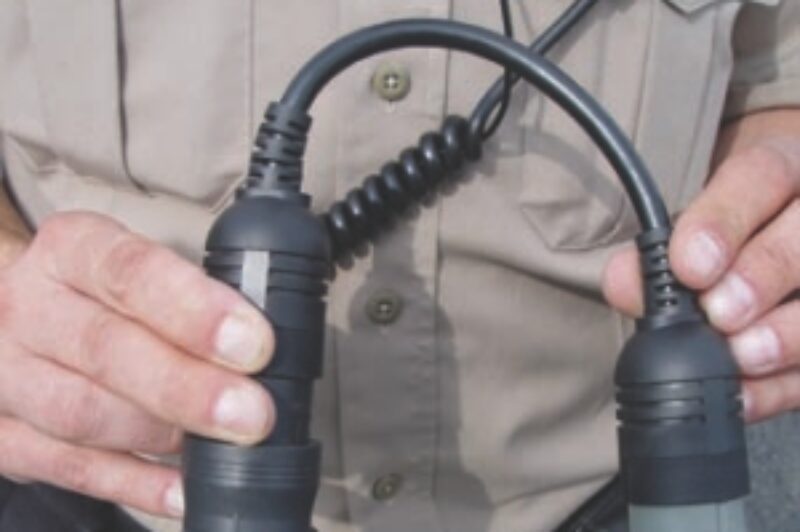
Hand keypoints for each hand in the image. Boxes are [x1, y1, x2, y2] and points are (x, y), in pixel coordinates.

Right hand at [0, 212, 274, 517]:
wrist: (21, 314)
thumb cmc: (99, 290)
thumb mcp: (138, 265)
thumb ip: (193, 296)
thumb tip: (264, 344)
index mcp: (71, 250)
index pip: (131, 272)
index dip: (195, 310)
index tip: (253, 343)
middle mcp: (26, 308)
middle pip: (105, 350)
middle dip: (188, 386)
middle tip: (251, 412)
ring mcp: (6, 375)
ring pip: (81, 414)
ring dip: (162, 434)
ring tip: (222, 443)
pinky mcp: (4, 435)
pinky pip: (68, 468)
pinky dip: (134, 482)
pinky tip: (183, 485)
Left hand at [603, 135, 799, 423]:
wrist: (779, 231)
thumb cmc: (730, 233)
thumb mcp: (695, 227)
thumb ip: (655, 253)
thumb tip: (623, 284)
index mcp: (787, 169)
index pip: (765, 174)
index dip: (724, 220)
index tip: (688, 265)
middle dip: (761, 277)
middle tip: (720, 314)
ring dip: (786, 334)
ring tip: (741, 355)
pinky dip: (783, 384)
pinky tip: (749, 394)